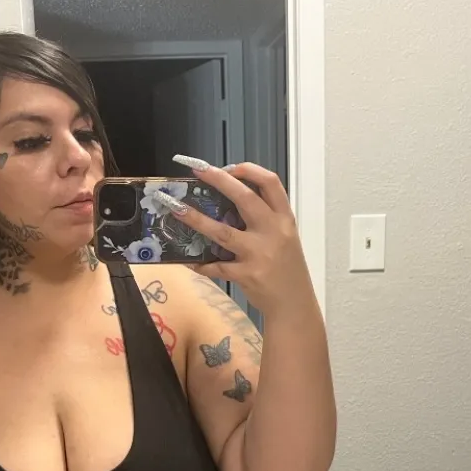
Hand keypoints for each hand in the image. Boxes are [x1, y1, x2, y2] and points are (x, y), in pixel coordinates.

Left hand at [158, 156, 315, 315]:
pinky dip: (200, 263)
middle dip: (219, 180)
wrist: (294, 304)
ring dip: (196, 219)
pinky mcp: (247, 275)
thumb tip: (227, 201)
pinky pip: (217, 266)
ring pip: (222, 232)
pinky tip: (186, 260)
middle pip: (245, 198)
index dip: (249, 170)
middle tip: (197, 169)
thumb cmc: (287, 269)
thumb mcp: (285, 237)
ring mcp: (259, 254)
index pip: (270, 183)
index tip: (229, 166)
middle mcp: (273, 232)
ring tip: (176, 209)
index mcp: (284, 219)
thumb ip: (264, 219)